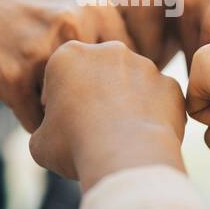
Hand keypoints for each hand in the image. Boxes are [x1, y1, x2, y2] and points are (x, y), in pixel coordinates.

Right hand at [0, 0, 133, 131]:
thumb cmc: (44, 27)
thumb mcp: (87, 19)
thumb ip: (119, 51)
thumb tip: (149, 103)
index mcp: (100, 13)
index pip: (132, 71)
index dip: (122, 95)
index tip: (110, 99)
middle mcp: (74, 28)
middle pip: (102, 94)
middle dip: (95, 112)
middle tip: (85, 115)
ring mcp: (41, 53)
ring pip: (69, 111)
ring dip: (66, 121)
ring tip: (59, 112)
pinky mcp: (13, 78)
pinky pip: (36, 122)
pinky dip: (38, 126)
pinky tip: (35, 114)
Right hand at [29, 40, 185, 188]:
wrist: (126, 157)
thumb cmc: (75, 146)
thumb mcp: (40, 142)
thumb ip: (44, 129)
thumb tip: (51, 135)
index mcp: (69, 55)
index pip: (62, 76)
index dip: (59, 102)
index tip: (63, 125)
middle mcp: (109, 51)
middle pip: (99, 73)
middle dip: (96, 95)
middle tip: (93, 130)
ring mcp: (144, 65)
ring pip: (131, 84)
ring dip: (127, 103)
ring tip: (121, 138)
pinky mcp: (170, 84)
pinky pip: (159, 100)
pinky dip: (153, 116)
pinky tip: (144, 138)